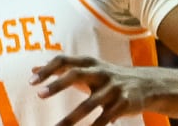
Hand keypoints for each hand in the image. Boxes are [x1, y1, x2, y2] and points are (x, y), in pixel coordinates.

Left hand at [33, 54, 172, 123]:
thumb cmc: (106, 76)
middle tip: (39, 95)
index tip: (31, 81)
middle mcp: (100, 72)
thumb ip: (60, 69)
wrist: (146, 84)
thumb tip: (32, 69)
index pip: (63, 60)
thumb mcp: (86, 69)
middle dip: (57, 85)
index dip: (47, 69)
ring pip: (90, 103)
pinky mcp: (124, 103)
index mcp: (88, 62)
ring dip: (72, 116)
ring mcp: (113, 87)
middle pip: (76, 74)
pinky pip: (106, 117)